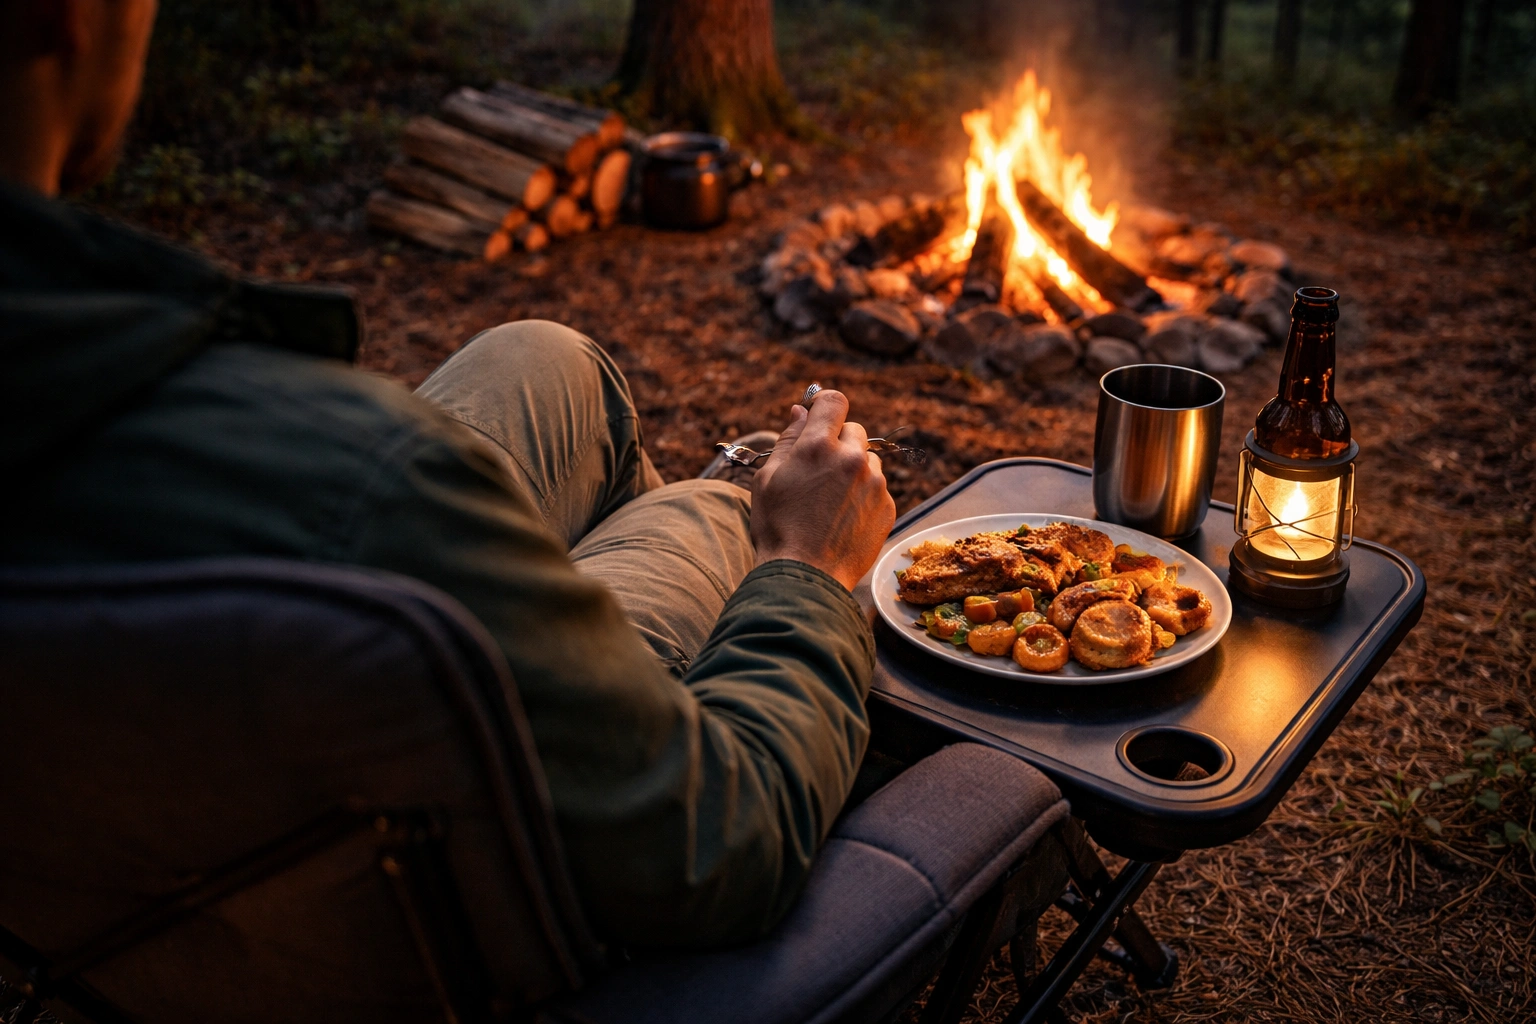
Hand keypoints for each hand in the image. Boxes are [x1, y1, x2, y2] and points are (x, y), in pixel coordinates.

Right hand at [750, 389, 895, 591]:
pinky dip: (863, 496)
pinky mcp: (887, 507)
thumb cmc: (779, 527)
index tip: (819, 416)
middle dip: (838, 443)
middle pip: (854, 430)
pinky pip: (877, 489)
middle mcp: (852, 459)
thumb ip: (787, 440)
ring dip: (853, 470)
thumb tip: (800, 412)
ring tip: (830, 500)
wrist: (806, 576)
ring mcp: (874, 484)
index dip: (825, 405)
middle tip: (819, 471)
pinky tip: (843, 518)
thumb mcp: (768, 479)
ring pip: (867, 461)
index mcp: (818, 446)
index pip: (834, 401)